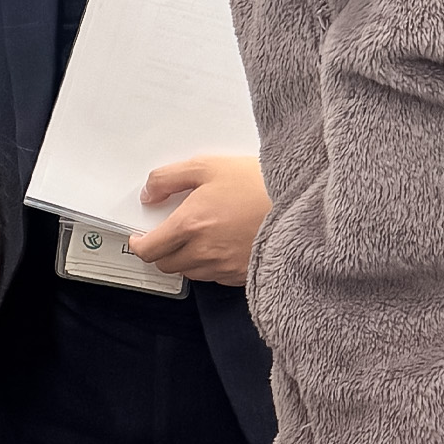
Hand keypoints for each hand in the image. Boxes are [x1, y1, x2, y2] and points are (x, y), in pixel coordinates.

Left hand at [127, 154, 269, 286]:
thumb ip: (169, 179)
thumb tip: (148, 194)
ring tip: (201, 237)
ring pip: (191, 273)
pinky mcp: (244, 275)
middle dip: (163, 251)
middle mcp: (204, 252)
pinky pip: (216, 277)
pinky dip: (212, 265)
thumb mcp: (208, 166)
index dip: (139, 245)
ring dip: (187, 259)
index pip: (148, 250)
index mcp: (190, 225)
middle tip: (170, 235)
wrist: (304, 201)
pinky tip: (223, 245)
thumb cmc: (259, 183)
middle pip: (167, 265)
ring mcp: (225, 267)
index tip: (140, 238)